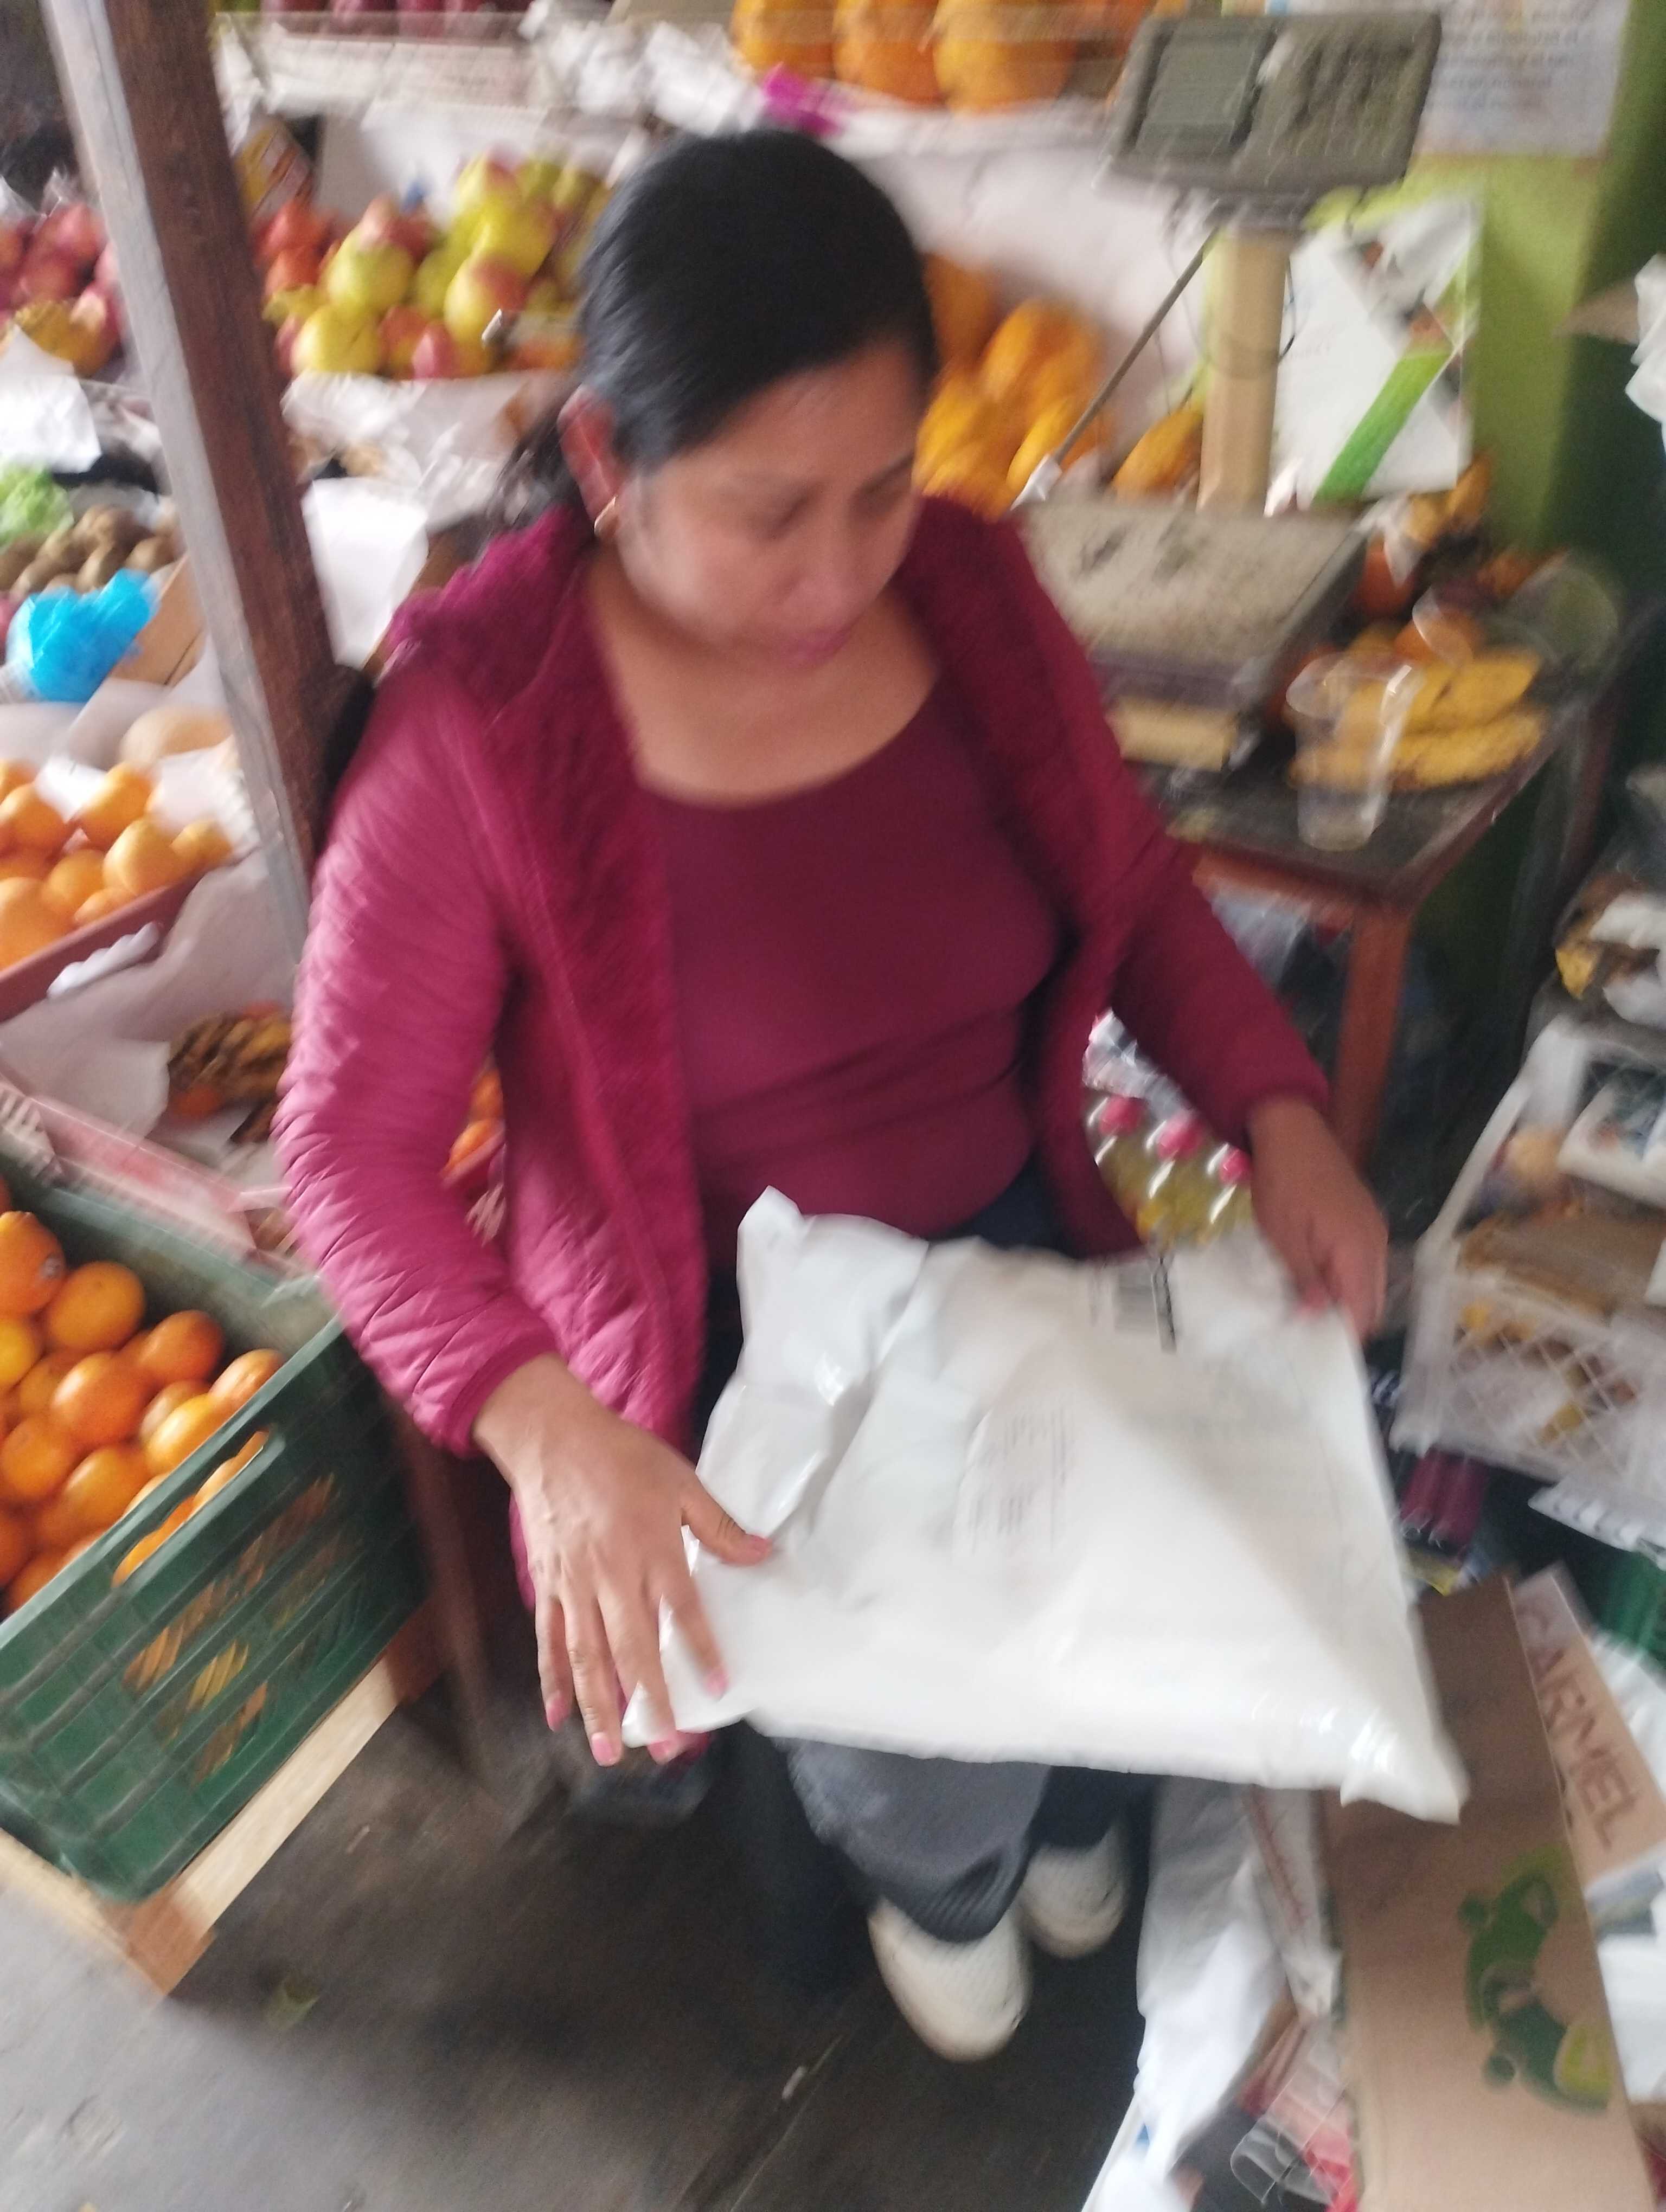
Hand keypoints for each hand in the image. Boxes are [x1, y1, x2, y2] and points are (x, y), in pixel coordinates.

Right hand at [475, 1356, 768, 1766]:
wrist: (554, 1438)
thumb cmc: (622, 1457)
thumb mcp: (680, 1481)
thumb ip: (719, 1525)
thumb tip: (763, 1553)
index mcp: (651, 1550)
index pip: (683, 1611)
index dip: (702, 1651)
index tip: (720, 1688)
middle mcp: (612, 1576)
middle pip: (632, 1649)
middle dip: (649, 1702)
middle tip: (666, 1747)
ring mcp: (575, 1585)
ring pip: (587, 1658)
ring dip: (599, 1708)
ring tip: (611, 1752)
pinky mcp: (548, 1585)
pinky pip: (549, 1641)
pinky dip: (552, 1680)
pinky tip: (559, 1716)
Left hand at [1246, 1097, 1386, 1339]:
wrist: (1292, 1129)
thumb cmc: (1283, 1182)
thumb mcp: (1284, 1235)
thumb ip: (1306, 1279)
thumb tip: (1317, 1318)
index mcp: (1359, 1250)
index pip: (1363, 1311)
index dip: (1344, 1337)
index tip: (1316, 1356)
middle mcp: (1376, 1243)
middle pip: (1372, 1301)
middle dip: (1346, 1324)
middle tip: (1309, 1343)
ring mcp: (1372, 1231)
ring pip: (1369, 1284)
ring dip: (1345, 1303)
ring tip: (1310, 1320)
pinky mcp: (1362, 1221)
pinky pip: (1362, 1264)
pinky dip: (1345, 1282)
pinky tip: (1317, 1288)